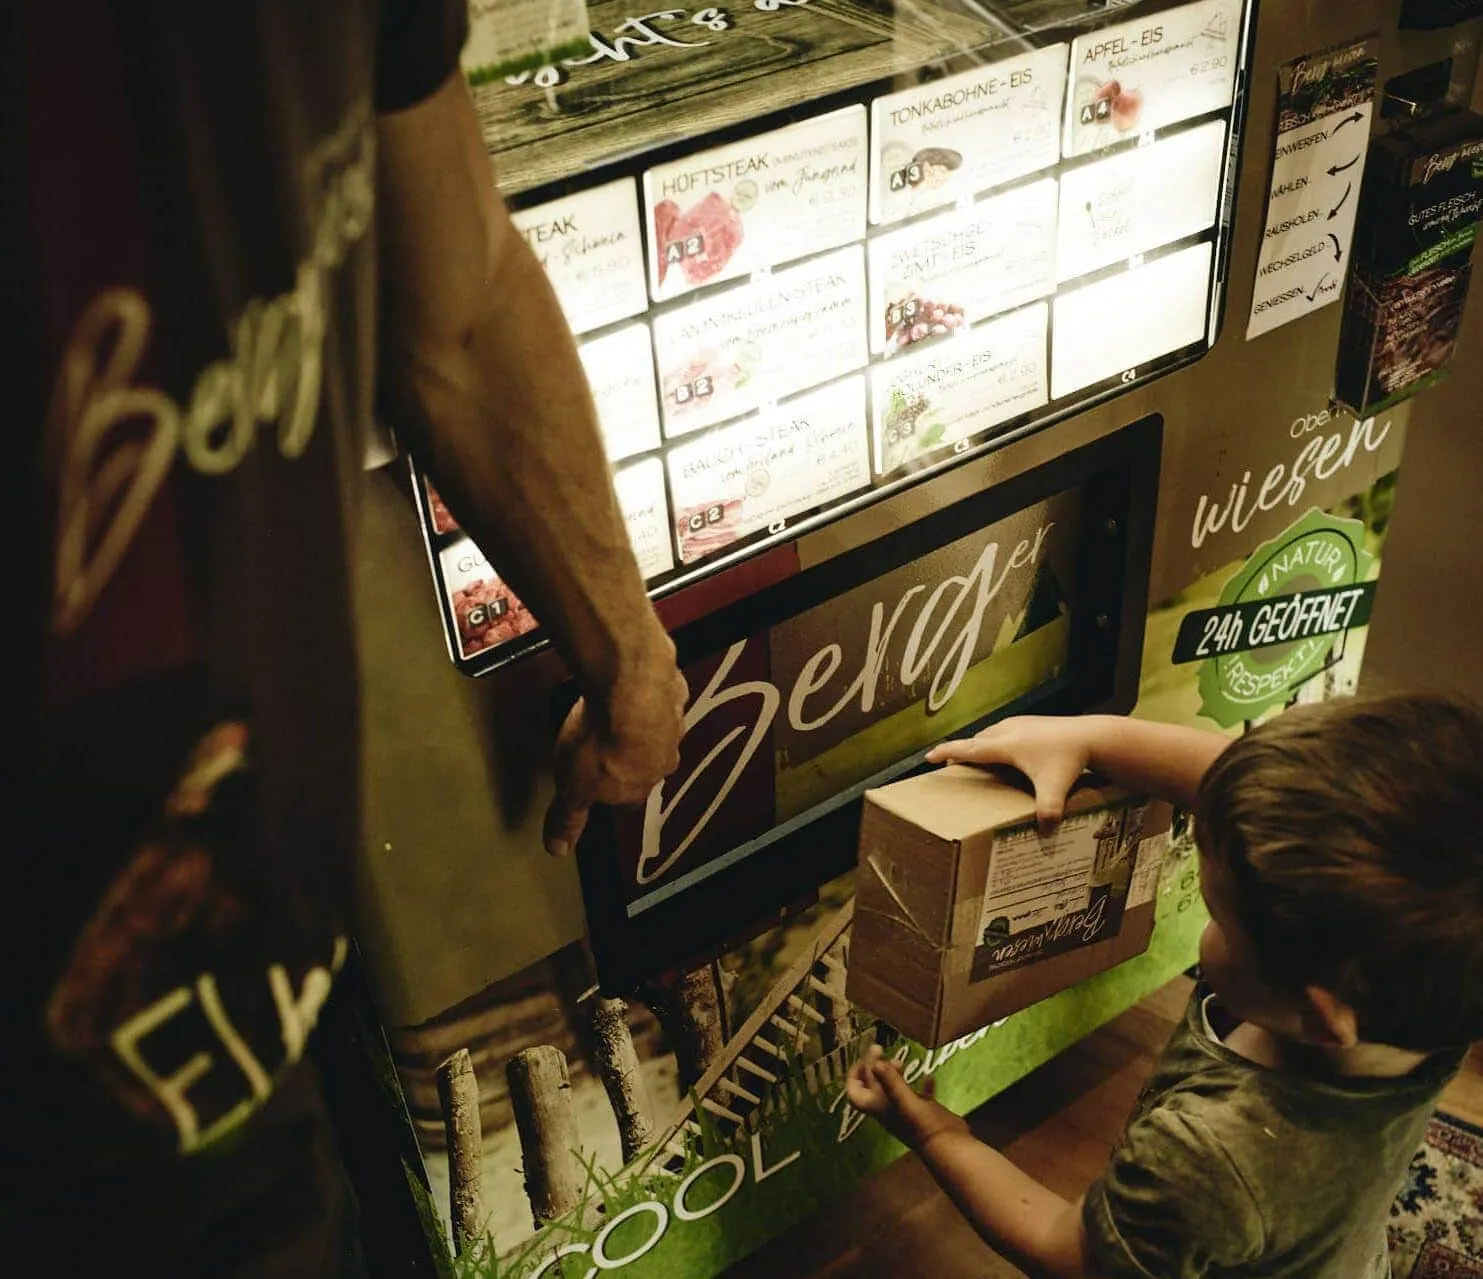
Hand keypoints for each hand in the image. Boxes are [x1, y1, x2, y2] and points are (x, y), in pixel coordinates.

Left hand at [542, 648, 688, 856]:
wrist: (630, 691)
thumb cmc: (602, 743)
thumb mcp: (572, 788)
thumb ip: (568, 818)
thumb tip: (558, 849)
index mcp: (638, 787)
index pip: (629, 801)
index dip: (614, 795)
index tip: (601, 789)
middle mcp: (662, 761)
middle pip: (649, 766)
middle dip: (633, 759)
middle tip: (610, 745)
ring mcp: (672, 725)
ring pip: (660, 732)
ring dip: (644, 726)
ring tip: (618, 711)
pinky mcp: (674, 692)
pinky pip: (665, 697)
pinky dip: (651, 694)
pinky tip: (633, 684)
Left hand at [844, 1045, 967, 1148]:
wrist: (949, 1148)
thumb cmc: (924, 1125)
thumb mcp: (906, 1101)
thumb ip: (891, 1081)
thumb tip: (874, 1062)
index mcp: (879, 1108)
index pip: (855, 1094)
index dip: (853, 1077)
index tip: (862, 1059)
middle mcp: (890, 1110)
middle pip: (873, 1087)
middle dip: (873, 1068)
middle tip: (880, 1048)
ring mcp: (907, 1112)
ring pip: (894, 1090)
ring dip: (893, 1074)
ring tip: (900, 1061)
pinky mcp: (925, 1113)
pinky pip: (920, 1096)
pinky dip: (921, 1085)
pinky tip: (928, 1077)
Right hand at [925, 715, 1091, 833]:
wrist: (1091, 735)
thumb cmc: (1069, 760)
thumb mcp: (1055, 788)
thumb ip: (1048, 811)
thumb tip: (1045, 833)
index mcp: (1005, 745)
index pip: (968, 749)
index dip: (947, 752)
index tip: (929, 756)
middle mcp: (1007, 730)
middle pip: (975, 742)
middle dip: (962, 753)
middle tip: (952, 767)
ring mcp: (1018, 723)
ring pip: (988, 734)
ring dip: (978, 746)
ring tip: (975, 761)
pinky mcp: (1028, 721)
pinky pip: (1001, 731)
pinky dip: (993, 742)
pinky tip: (1003, 753)